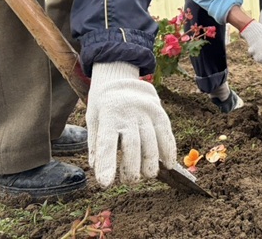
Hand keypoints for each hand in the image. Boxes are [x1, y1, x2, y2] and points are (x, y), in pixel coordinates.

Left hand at [87, 62, 176, 187]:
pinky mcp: (159, 113)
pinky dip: (168, 151)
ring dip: (150, 164)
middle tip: (130, 181)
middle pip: (132, 146)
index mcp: (108, 116)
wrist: (120, 78)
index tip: (105, 183)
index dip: (107, 164)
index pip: (107, 143)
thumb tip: (96, 167)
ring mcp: (146, 112)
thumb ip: (95, 144)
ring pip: (151, 142)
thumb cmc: (103, 105)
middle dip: (132, 168)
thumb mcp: (93, 119)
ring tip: (147, 175)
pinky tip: (168, 164)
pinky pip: (166, 134)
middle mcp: (128, 113)